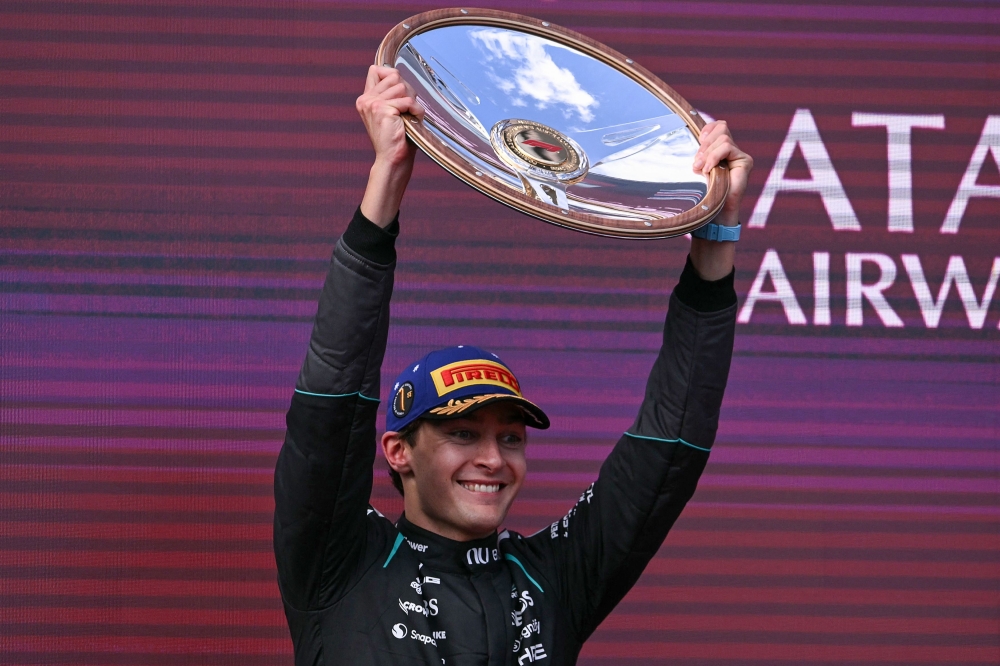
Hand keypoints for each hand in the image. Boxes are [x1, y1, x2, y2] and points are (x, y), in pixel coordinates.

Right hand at [357, 66, 424, 226]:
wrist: (393, 160)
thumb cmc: (398, 137)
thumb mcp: (392, 111)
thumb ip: (393, 93)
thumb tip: (401, 76)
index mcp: (365, 99)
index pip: (377, 70)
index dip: (393, 76)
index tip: (400, 95)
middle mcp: (365, 99)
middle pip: (394, 75)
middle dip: (407, 91)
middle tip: (406, 110)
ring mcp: (372, 103)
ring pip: (401, 86)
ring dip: (411, 101)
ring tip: (408, 117)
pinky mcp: (382, 109)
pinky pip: (407, 100)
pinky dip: (415, 110)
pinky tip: (412, 122)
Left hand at [692, 120, 752, 225]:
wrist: (717, 211)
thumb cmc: (707, 192)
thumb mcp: (700, 167)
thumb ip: (701, 153)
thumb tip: (697, 138)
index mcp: (722, 150)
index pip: (719, 126)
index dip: (707, 129)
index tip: (698, 141)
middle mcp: (733, 150)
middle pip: (721, 128)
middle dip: (705, 144)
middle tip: (697, 162)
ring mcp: (740, 155)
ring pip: (723, 139)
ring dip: (708, 153)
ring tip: (702, 168)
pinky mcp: (745, 161)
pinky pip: (727, 148)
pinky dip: (714, 157)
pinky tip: (709, 169)